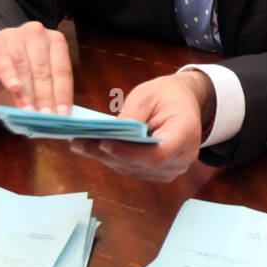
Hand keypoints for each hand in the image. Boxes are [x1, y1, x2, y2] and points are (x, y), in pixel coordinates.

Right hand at [0, 22, 72, 112]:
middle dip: (46, 96)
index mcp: (54, 42)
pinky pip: (2, 59)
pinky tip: (14, 87)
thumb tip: (59, 116)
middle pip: (44, 69)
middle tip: (46, 116)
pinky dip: (9, 75)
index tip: (63, 114)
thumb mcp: (34, 90)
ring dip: (27, 91)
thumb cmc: (15, 80)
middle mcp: (36, 34)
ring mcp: (13, 35)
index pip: (62, 70)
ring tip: (29, 111)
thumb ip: (47, 99)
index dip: (63, 94)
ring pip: (24, 65)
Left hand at [70, 70, 211, 181]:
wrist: (184, 102)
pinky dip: (114, 160)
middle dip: (109, 154)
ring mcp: (173, 168)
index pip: (158, 154)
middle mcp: (183, 157)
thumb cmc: (167, 95)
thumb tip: (111, 134)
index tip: (104, 144)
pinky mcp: (161, 171)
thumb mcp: (148, 95)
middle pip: (142, 164)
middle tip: (80, 142)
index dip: (130, 152)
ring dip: (107, 159)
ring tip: (81, 145)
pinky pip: (135, 170)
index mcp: (186, 133)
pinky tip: (94, 149)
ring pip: (135, 170)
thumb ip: (132, 116)